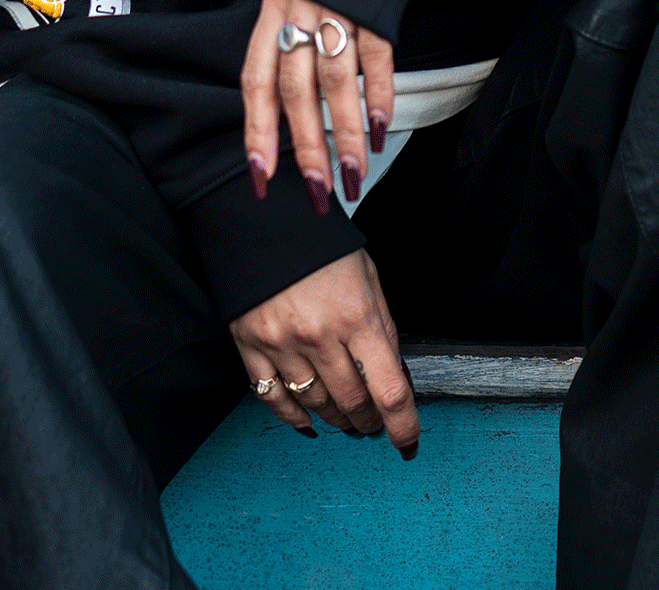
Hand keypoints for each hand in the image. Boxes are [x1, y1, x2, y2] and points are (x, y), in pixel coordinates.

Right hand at [230, 250, 418, 455]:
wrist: (261, 218)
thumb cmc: (318, 242)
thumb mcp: (367, 275)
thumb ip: (382, 325)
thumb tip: (392, 372)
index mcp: (356, 314)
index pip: (389, 390)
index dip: (403, 425)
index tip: (408, 441)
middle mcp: (319, 335)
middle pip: (353, 404)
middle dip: (369, 421)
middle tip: (374, 423)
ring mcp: (281, 344)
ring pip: (316, 405)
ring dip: (337, 419)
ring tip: (346, 418)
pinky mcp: (250, 346)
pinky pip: (273, 398)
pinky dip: (294, 418)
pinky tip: (308, 421)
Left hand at [242, 0, 395, 209]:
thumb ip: (289, 36)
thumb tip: (291, 102)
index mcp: (272, 9)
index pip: (256, 80)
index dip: (257, 130)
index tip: (261, 176)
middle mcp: (300, 10)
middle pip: (296, 89)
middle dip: (307, 146)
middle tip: (318, 193)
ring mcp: (339, 5)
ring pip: (336, 81)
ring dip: (347, 135)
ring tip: (355, 174)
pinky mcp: (377, 1)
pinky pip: (377, 56)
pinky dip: (379, 95)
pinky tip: (381, 128)